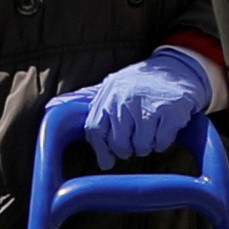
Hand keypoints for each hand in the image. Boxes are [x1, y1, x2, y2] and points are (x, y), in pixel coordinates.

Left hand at [70, 44, 216, 166]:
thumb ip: (84, 98)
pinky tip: (164, 128)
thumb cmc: (140, 83)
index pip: (95, 130)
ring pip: (141, 147)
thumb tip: (51, 107)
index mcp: (108, 94)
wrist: (178, 69)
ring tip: (150, 131)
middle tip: (134, 140)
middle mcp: (125, 99)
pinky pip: (161, 143)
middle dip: (127, 149)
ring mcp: (148, 105)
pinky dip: (163, 142)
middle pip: (119, 144)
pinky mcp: (170, 111)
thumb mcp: (111, 85)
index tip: (108, 159)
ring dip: (146, 145)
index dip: (101, 149)